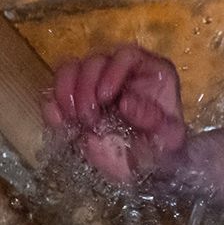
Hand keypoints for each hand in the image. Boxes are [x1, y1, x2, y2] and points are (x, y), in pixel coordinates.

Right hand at [43, 45, 186, 183]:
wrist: (144, 170)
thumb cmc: (163, 148)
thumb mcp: (169, 138)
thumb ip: (151, 118)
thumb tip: (125, 101)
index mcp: (152, 71)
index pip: (127, 55)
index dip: (113, 71)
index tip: (105, 98)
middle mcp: (123, 71)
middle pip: (95, 60)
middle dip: (86, 88)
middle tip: (91, 119)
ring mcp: (96, 83)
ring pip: (70, 68)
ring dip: (67, 93)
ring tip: (78, 121)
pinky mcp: (75, 100)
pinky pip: (54, 92)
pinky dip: (53, 106)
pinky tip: (63, 124)